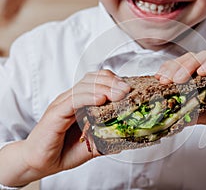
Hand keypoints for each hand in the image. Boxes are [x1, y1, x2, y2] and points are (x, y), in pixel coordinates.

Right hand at [0, 70, 130, 185]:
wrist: (39, 163)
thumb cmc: (63, 151)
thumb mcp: (92, 144)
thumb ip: (107, 138)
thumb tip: (125, 136)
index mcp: (81, 102)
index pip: (97, 81)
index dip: (114, 81)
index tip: (129, 90)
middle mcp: (71, 99)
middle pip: (92, 79)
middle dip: (113, 82)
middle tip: (127, 90)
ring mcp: (62, 104)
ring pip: (84, 86)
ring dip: (104, 88)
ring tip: (119, 94)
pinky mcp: (55, 113)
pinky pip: (72, 100)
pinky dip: (87, 97)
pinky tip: (100, 100)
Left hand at [156, 51, 205, 145]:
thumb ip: (192, 113)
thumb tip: (172, 115)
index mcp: (202, 77)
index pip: (182, 67)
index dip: (170, 70)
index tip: (159, 79)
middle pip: (190, 59)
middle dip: (175, 67)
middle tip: (165, 80)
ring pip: (204, 55)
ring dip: (189, 65)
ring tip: (179, 78)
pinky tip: (202, 72)